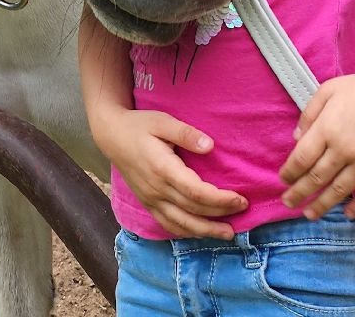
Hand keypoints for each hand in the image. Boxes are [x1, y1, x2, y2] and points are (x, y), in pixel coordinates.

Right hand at [94, 108, 246, 238]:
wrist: (111, 136)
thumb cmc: (139, 125)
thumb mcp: (163, 121)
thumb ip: (186, 133)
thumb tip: (210, 146)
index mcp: (162, 169)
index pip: (196, 192)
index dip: (220, 199)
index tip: (240, 198)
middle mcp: (156, 189)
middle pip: (193, 210)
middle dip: (220, 214)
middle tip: (243, 211)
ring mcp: (150, 199)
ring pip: (181, 224)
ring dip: (205, 231)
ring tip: (227, 233)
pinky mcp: (147, 203)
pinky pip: (167, 224)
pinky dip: (186, 232)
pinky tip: (200, 232)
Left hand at [278, 67, 354, 219]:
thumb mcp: (328, 90)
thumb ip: (309, 114)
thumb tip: (296, 138)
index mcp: (327, 129)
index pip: (301, 158)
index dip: (290, 173)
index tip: (284, 180)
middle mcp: (344, 149)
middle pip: (316, 178)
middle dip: (299, 193)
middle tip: (289, 202)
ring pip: (339, 190)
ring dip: (322, 205)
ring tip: (310, 214)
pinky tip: (348, 213)